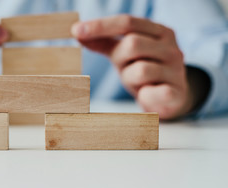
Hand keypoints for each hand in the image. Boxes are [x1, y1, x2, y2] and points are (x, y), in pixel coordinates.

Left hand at [72, 15, 193, 119]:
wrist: (171, 98)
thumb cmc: (145, 70)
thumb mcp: (124, 54)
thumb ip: (104, 42)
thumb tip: (77, 31)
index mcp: (159, 31)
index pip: (127, 22)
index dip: (101, 26)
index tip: (76, 31)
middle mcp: (171, 47)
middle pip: (133, 44)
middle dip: (120, 59)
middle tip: (124, 68)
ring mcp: (177, 70)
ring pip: (141, 70)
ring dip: (130, 79)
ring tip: (139, 83)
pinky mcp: (176, 93)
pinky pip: (153, 93)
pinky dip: (145, 96)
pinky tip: (147, 94)